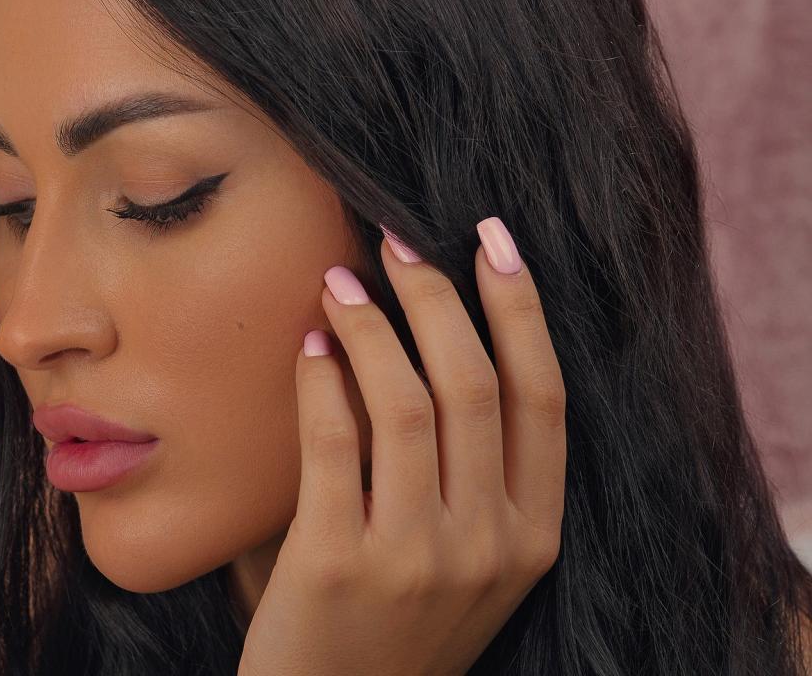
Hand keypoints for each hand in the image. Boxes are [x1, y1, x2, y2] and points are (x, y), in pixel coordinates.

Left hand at [236, 217, 565, 675]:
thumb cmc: (404, 617)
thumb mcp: (472, 554)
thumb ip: (476, 466)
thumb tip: (439, 327)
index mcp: (534, 533)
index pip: (543, 395)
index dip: (520, 306)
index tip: (491, 237)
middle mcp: (488, 543)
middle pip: (473, 383)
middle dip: (436, 294)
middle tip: (397, 241)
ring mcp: (416, 558)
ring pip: (404, 400)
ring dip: (371, 324)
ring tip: (340, 280)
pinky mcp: (337, 564)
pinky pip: (333, 439)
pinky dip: (321, 377)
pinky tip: (311, 344)